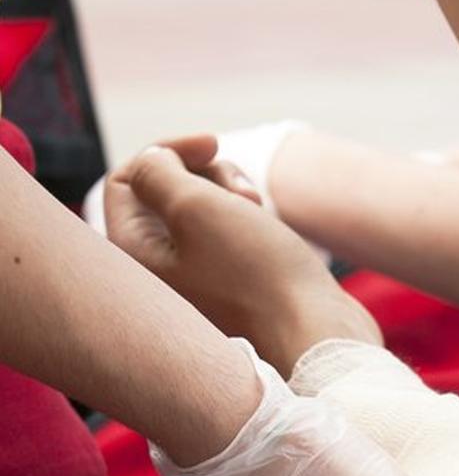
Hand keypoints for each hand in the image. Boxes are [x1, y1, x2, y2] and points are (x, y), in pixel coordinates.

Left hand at [104, 137, 376, 374]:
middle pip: (165, 193)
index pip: (126, 181)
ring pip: (202, 211)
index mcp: (136, 256)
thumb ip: (158, 171)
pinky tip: (272, 229)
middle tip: (242, 190)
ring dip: (231, 194)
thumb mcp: (195, 206)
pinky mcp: (234, 287)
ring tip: (260, 209)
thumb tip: (155, 163)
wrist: (315, 330)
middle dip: (205, 175)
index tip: (212, 145)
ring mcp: (198, 281)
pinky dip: (248, 220)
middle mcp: (160, 272)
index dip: (167, 152)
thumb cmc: (257, 274)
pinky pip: (229, 235)